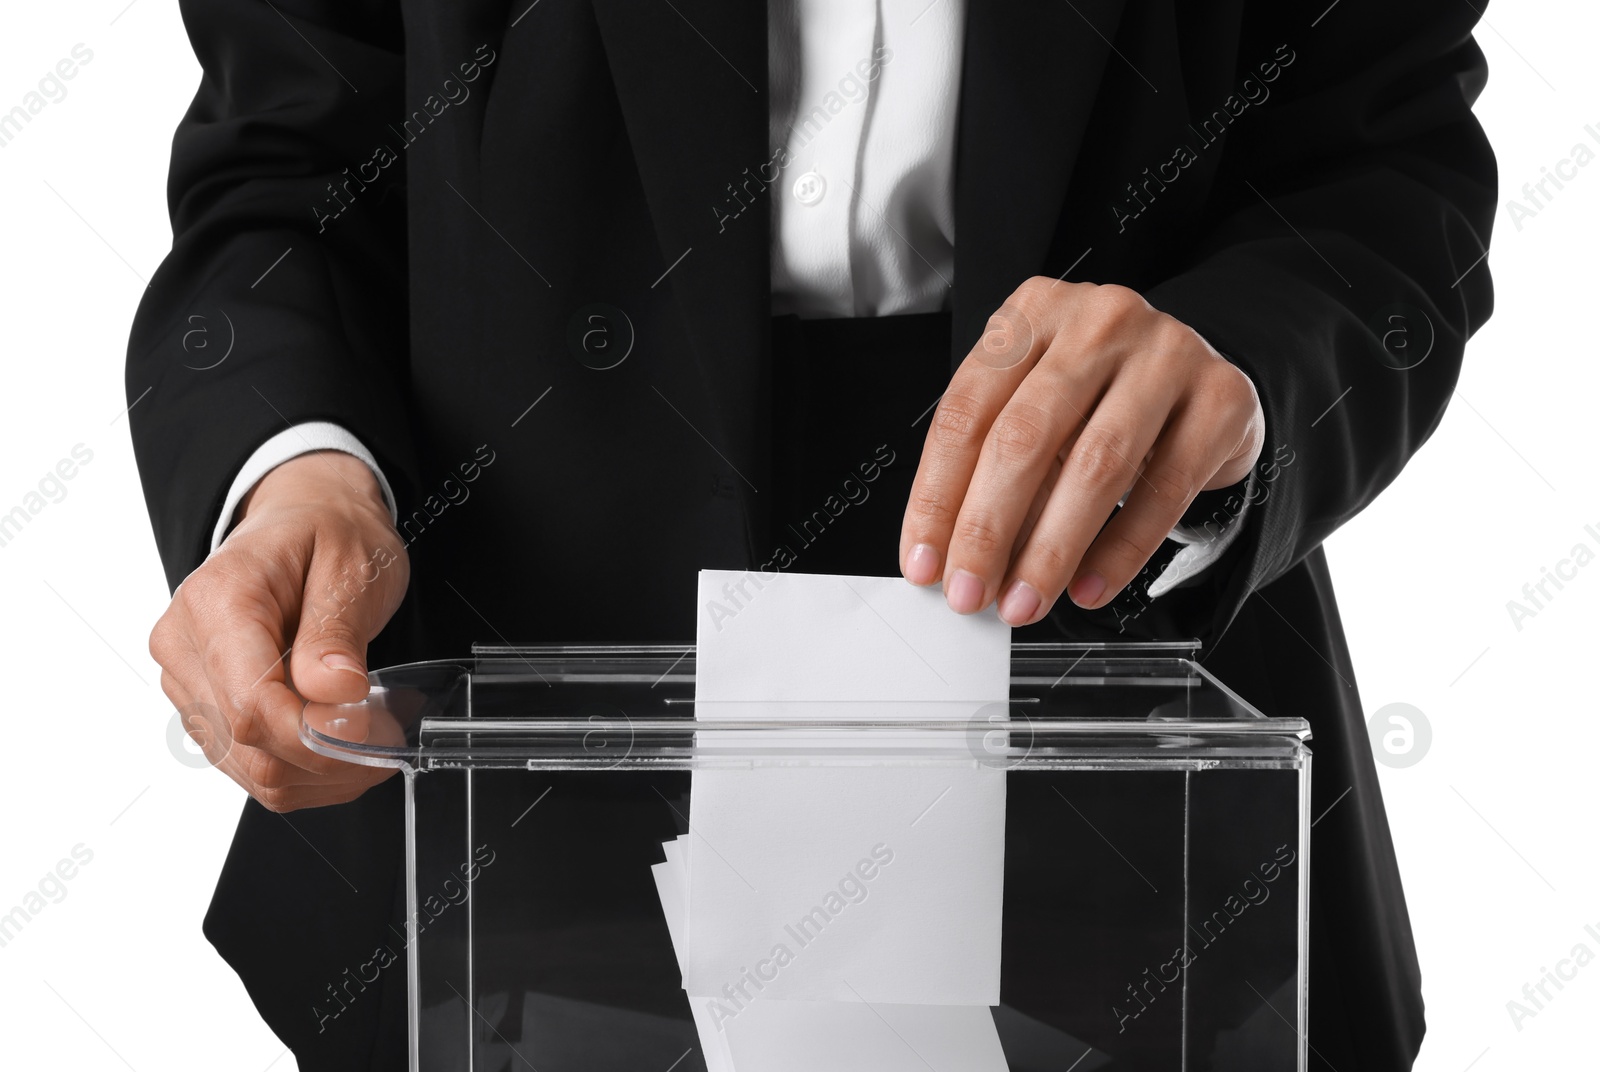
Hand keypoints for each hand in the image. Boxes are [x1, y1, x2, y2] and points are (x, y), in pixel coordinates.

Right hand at [150, 451, 409, 810]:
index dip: (315, 736)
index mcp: (216, 601)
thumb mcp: (351, 565)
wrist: (304, 517)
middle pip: (248, 744)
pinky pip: (248, 765)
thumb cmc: (326, 533)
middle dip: (327, 759)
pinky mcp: (204, 705)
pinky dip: (302, 772)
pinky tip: (341, 748)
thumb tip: (334, 692)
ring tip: (373, 742)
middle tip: (388, 740)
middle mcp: (184, 644)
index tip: (373, 733)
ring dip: (318, 774)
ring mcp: (188, 680)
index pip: (251, 703)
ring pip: (248, 768)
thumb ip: (337, 632)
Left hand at [900, 278, 1263, 625]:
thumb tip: (954, 558)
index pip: (967, 412)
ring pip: (1095, 466)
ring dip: (1050, 550)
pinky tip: (1088, 588)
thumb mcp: (1038, 409)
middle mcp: (1098, 322)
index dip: (938, 496)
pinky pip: (1165, 489)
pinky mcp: (1221, 397)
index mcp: (1033, 313)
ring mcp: (1166, 353)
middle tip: (968, 592)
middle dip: (987, 529)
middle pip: (1025, 437)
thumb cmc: (1100, 397)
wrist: (1204, 379)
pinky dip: (1120, 551)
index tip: (923, 562)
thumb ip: (994, 468)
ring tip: (1023, 602)